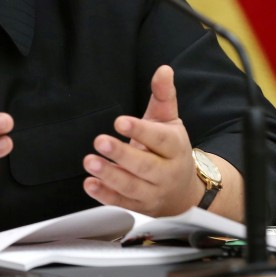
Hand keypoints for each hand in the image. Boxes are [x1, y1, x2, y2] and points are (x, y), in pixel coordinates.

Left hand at [82, 65, 201, 216]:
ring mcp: (153, 192)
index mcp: (175, 148)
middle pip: (145, 166)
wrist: (185, 192)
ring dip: (109, 175)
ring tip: (90, 162)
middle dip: (121, 154)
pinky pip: (122, 202)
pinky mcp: (140, 206)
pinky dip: (105, 195)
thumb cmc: (171, 150)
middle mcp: (166, 173)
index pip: (160, 139)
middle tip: (99, 141)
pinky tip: (90, 184)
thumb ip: (163, 95)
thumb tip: (163, 70)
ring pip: (132, 186)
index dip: (140, 130)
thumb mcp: (169, 120)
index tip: (119, 121)